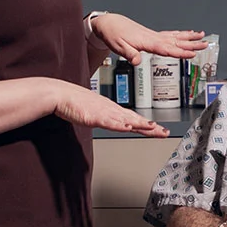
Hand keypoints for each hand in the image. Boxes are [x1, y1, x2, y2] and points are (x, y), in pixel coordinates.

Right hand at [53, 82, 169, 135]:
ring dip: (139, 124)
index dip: (148, 125)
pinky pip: (108, 122)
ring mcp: (104, 112)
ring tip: (152, 128)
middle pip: (135, 120)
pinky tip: (127, 127)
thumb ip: (105, 119)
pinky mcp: (93, 116)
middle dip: (151, 127)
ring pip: (125, 120)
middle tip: (165, 132)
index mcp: (112, 110)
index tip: (159, 129)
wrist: (61, 94)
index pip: (134, 119)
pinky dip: (119, 125)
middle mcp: (112, 110)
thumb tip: (114, 125)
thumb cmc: (75, 102)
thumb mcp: (95, 113)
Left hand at [91, 13, 206, 64]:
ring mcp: (154, 35)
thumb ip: (129, 54)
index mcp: (146, 41)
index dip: (180, 52)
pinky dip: (180, 34)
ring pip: (175, 37)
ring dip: (189, 37)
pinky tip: (187, 34)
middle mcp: (153, 37)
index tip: (192, 53)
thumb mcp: (117, 46)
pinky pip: (170, 35)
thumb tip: (137, 61)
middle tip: (205, 44)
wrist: (109, 23)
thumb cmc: (113, 34)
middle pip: (176, 42)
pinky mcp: (152, 35)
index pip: (166, 48)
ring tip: (202, 36)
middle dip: (191, 44)